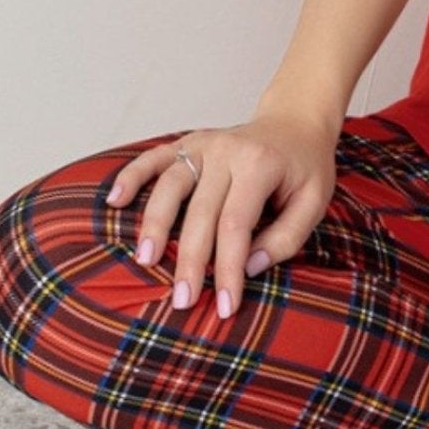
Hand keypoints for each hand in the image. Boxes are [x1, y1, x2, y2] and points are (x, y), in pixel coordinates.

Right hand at [104, 105, 337, 320]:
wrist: (296, 121)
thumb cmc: (305, 168)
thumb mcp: (314, 201)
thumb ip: (287, 237)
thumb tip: (249, 267)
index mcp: (261, 165)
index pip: (236, 226)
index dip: (227, 269)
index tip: (224, 307)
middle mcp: (228, 151)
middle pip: (200, 213)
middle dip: (189, 262)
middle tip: (181, 302)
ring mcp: (205, 143)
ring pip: (170, 185)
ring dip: (154, 224)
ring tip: (144, 260)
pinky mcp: (189, 142)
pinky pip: (154, 157)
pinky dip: (132, 176)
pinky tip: (114, 200)